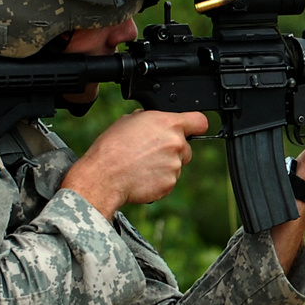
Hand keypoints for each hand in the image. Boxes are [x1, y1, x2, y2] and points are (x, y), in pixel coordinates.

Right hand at [62, 107, 208, 216]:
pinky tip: (141, 177)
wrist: (105, 175)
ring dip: (163, 166)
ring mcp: (175, 165)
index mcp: (168, 123)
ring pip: (176, 165)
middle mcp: (176, 143)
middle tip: (150, 153)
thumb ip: (150, 120)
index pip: (199, 121)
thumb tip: (154, 122)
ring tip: (140, 165)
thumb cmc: (112, 147)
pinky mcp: (170, 184)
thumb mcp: (129, 121)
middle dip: (172, 151)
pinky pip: (168, 181)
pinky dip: (158, 181)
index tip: (193, 129)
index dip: (195, 125)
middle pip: (186, 148)